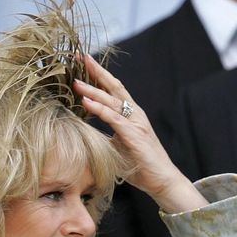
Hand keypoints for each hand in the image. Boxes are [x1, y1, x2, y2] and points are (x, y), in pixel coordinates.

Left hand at [73, 54, 206, 213]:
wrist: (161, 180)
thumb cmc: (139, 166)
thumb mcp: (114, 148)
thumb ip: (102, 137)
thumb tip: (82, 133)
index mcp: (130, 115)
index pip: (112, 90)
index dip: (98, 75)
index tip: (82, 62)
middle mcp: (134, 114)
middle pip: (113, 87)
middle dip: (96, 71)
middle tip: (79, 56)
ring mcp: (136, 123)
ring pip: (112, 101)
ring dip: (92, 90)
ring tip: (75, 80)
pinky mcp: (134, 135)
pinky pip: (114, 119)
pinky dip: (99, 109)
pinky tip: (86, 102)